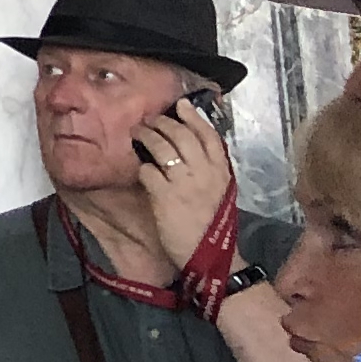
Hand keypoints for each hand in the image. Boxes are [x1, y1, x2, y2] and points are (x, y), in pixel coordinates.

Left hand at [129, 97, 237, 268]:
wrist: (211, 257)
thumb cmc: (214, 226)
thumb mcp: (222, 193)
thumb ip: (210, 170)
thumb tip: (192, 148)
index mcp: (222, 172)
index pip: (209, 136)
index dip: (194, 117)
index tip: (181, 104)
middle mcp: (205, 173)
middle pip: (182, 135)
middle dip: (163, 122)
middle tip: (150, 120)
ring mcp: (184, 183)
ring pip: (162, 147)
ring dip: (147, 136)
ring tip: (138, 133)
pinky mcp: (165, 197)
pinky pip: (148, 171)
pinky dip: (142, 166)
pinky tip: (140, 167)